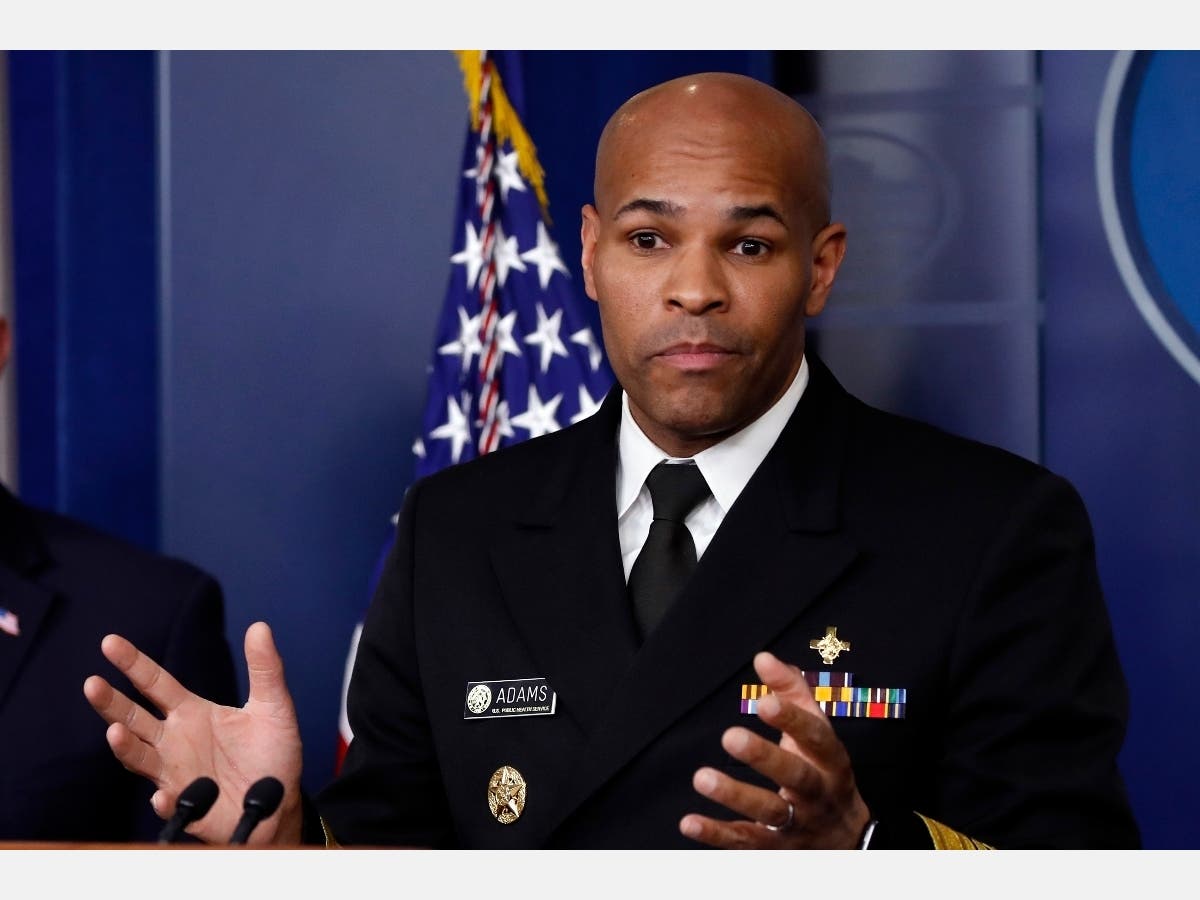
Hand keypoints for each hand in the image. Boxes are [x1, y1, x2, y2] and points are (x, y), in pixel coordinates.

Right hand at [83, 621, 304, 844]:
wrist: (280, 801)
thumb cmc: (272, 752)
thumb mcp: (273, 706)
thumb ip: (265, 669)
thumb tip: (260, 626)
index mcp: (191, 712)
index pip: (155, 683)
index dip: (133, 663)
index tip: (109, 642)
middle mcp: (174, 741)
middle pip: (133, 718)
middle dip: (112, 703)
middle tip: (92, 684)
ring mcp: (176, 773)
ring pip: (139, 758)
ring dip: (126, 748)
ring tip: (115, 733)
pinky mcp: (188, 806)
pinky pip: (170, 804)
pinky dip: (164, 800)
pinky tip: (163, 795)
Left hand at [679, 651, 870, 848]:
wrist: (845, 837)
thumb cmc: (822, 768)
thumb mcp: (816, 729)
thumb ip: (791, 691)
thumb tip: (763, 658)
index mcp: (830, 760)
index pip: (816, 738)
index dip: (792, 721)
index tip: (763, 702)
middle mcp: (817, 793)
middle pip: (795, 777)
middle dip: (764, 757)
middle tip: (730, 736)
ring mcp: (798, 825)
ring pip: (769, 814)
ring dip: (735, 796)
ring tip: (702, 777)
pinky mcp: (775, 849)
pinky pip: (746, 843)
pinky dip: (717, 836)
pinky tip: (689, 822)